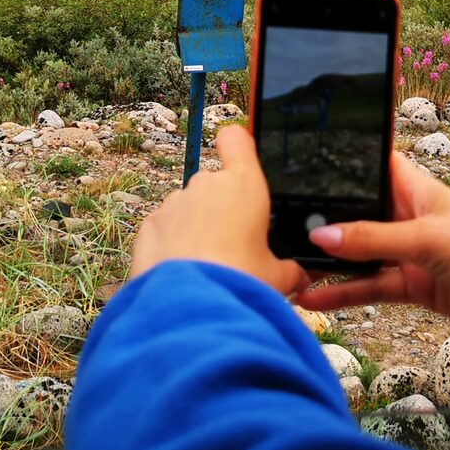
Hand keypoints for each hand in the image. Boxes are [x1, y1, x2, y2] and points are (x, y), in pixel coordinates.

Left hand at [129, 124, 308, 295]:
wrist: (191, 310)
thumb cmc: (240, 283)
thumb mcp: (277, 278)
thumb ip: (289, 270)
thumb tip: (300, 276)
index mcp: (244, 186)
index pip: (236, 139)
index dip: (237, 145)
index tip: (240, 158)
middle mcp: (206, 184)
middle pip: (215, 185)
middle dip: (221, 210)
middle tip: (233, 248)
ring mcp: (174, 202)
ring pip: (189, 208)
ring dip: (195, 229)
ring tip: (207, 267)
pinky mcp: (149, 224)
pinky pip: (165, 227)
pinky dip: (171, 244)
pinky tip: (183, 272)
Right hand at [295, 151, 449, 352]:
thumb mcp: (429, 242)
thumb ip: (373, 240)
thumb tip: (319, 236)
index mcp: (416, 188)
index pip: (369, 163)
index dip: (337, 158)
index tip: (294, 158)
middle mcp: (409, 216)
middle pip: (355, 211)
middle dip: (320, 216)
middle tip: (271, 220)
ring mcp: (411, 252)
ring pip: (359, 253)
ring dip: (328, 261)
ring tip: (283, 265)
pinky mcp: (416, 286)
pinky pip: (371, 286)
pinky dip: (345, 293)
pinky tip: (315, 299)